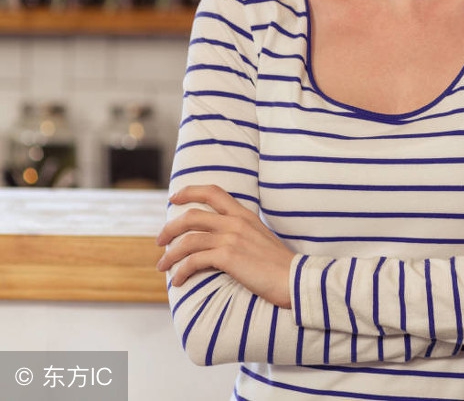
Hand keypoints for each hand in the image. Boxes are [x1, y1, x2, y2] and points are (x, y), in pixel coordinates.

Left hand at [156, 184, 295, 308]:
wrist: (294, 279)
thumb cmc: (278, 265)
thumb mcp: (260, 238)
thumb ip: (241, 232)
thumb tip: (219, 239)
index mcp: (244, 215)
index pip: (213, 191)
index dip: (190, 191)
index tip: (174, 198)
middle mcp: (236, 222)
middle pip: (191, 216)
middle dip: (169, 228)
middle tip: (160, 241)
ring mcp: (231, 238)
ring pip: (187, 240)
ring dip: (169, 255)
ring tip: (162, 266)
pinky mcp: (228, 256)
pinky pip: (193, 261)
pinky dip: (180, 271)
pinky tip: (178, 280)